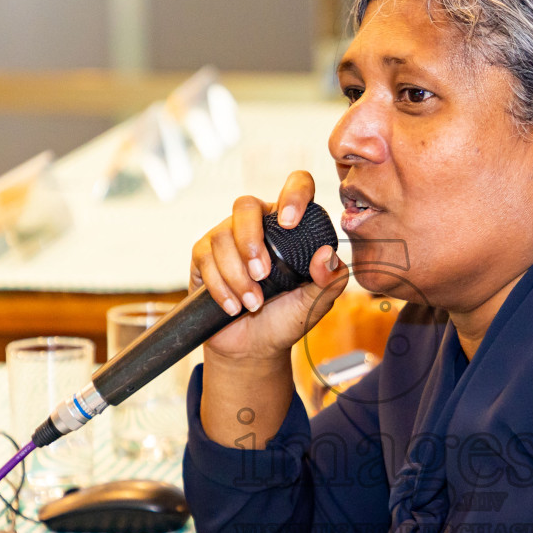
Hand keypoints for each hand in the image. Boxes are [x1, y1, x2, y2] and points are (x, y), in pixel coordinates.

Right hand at [190, 170, 348, 363]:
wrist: (253, 347)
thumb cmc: (286, 318)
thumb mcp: (315, 303)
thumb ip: (329, 280)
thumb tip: (327, 254)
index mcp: (291, 226)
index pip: (296, 185)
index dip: (294, 194)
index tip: (291, 223)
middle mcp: (258, 223)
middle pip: (245, 205)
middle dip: (251, 242)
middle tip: (262, 276)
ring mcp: (227, 236)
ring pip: (223, 237)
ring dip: (237, 275)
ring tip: (253, 304)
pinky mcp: (203, 255)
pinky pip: (205, 258)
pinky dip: (220, 286)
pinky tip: (233, 307)